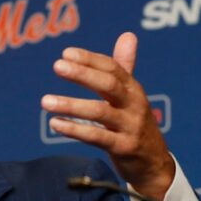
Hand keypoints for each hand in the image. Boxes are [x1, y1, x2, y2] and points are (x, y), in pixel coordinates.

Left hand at [41, 32, 174, 200]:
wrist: (155, 165)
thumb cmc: (135, 125)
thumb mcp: (131, 96)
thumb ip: (124, 68)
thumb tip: (128, 35)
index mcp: (134, 90)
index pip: (113, 68)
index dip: (90, 59)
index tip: (66, 53)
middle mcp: (134, 105)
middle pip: (109, 85)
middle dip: (83, 74)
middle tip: (57, 66)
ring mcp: (130, 127)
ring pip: (100, 112)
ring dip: (71, 105)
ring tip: (45, 101)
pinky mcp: (124, 148)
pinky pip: (97, 137)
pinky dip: (75, 130)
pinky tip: (55, 124)